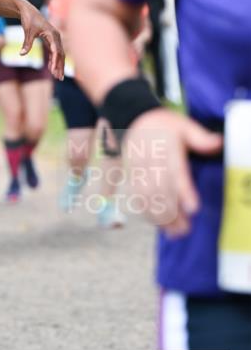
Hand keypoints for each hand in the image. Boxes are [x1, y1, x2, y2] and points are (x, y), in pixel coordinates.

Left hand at [16, 0, 64, 78]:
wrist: (28, 11)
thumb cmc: (29, 19)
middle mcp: (56, 36)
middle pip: (60, 54)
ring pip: (59, 54)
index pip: (56, 50)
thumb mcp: (28, 31)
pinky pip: (54, 52)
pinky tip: (52, 69)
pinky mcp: (51, 40)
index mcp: (52, 34)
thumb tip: (21, 54)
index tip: (53, 70)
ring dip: (58, 65)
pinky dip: (54, 60)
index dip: (55, 61)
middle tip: (59, 78)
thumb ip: (27, 43)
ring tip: (58, 77)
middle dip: (60, 66)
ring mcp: (55, 38)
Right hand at [124, 107, 222, 236]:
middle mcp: (151, 160)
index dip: (184, 191)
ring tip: (174, 232)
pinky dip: (146, 212)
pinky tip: (158, 224)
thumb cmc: (163, 124)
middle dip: (172, 213)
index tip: (193, 208)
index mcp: (166, 149)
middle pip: (160, 190)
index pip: (175, 172)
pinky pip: (136, 196)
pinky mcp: (131, 174)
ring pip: (147, 197)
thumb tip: (218, 143)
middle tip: (185, 230)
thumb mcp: (184, 125)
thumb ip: (200, 137)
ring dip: (159, 217)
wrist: (133, 117)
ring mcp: (138, 168)